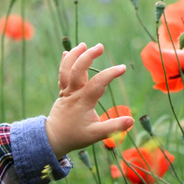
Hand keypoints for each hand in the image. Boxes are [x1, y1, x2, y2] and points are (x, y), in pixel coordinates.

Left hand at [45, 42, 134, 158]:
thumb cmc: (75, 136)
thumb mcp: (96, 135)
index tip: (122, 68)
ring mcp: (66, 92)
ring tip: (83, 45)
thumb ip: (113, 127)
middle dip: (88, 57)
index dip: (110, 74)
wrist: (53, 138)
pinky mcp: (62, 93)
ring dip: (74, 56)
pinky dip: (64, 63)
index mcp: (83, 102)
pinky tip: (66, 52)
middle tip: (100, 47)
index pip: (98, 83)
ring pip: (67, 70)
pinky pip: (62, 75)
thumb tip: (131, 121)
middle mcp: (73, 94)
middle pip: (78, 71)